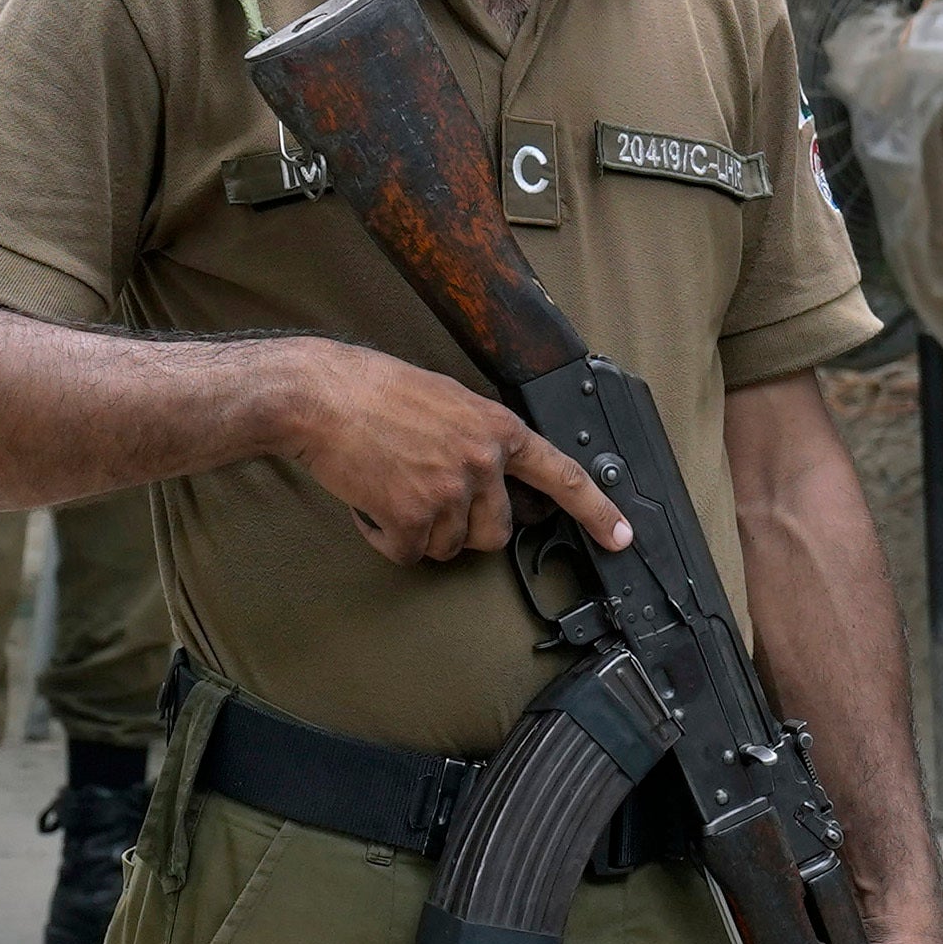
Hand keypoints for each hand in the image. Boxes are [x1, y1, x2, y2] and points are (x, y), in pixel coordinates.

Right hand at [273, 347, 631, 568]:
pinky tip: (371, 500)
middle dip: (465, 525)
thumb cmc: (375, 391)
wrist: (321, 395)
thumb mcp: (449, 400)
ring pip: (448, 546)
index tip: (621, 537)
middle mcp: (482, 464)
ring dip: (418, 529)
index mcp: (498, 429)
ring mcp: (448, 494)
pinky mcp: (411, 520)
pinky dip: (385, 536)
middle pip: (496, 533)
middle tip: (427, 494)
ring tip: (390, 483)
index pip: (562, 476)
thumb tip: (494, 478)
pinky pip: (407, 552)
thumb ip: (482, 439)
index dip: (596, 511)